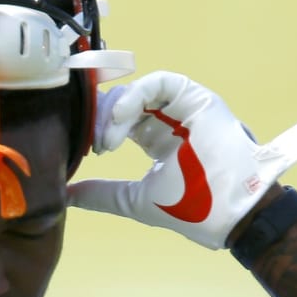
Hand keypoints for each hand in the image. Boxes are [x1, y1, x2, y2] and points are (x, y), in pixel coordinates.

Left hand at [68, 71, 296, 248]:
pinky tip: (120, 119)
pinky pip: (161, 83)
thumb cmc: (190, 209)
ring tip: (106, 139)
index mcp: (158, 142)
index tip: (84, 145)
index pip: (122, 122)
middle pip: (127, 105)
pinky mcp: (198, 99)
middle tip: (91, 142)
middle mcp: (171, 122)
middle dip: (103, 118)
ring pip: (140, 91)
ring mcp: (186, 109)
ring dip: (116, 111)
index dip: (100, 128)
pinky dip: (136, 96)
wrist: (229, 213)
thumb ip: (102, 194)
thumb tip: (67, 196)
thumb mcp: (134, 201)